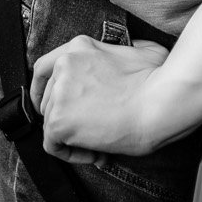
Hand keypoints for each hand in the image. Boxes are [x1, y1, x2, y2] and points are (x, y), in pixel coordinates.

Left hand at [30, 36, 170, 161]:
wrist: (159, 103)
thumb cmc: (158, 80)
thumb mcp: (144, 50)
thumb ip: (131, 47)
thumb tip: (135, 50)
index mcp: (79, 47)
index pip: (43, 67)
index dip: (42, 89)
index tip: (46, 103)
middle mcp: (64, 65)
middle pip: (49, 100)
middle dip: (69, 118)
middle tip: (94, 130)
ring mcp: (59, 93)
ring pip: (51, 123)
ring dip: (74, 138)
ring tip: (103, 143)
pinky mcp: (58, 121)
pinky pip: (53, 145)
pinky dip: (72, 154)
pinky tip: (97, 152)